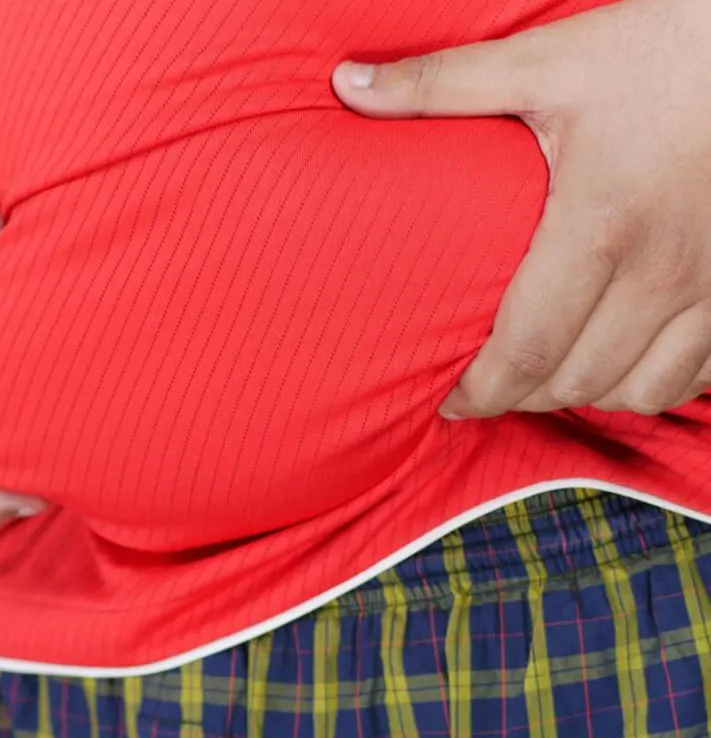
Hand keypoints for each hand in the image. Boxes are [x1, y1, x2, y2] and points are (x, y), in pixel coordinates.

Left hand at [332, 0, 710, 417]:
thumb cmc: (657, 51)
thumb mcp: (545, 61)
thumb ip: (440, 83)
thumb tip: (347, 85)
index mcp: (599, 225)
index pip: (527, 349)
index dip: (479, 391)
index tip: (446, 399)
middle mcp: (662, 270)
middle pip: (576, 381)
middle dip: (519, 396)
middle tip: (480, 387)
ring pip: (638, 391)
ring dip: (582, 394)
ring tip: (538, 376)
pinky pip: (695, 376)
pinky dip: (648, 382)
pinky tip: (613, 358)